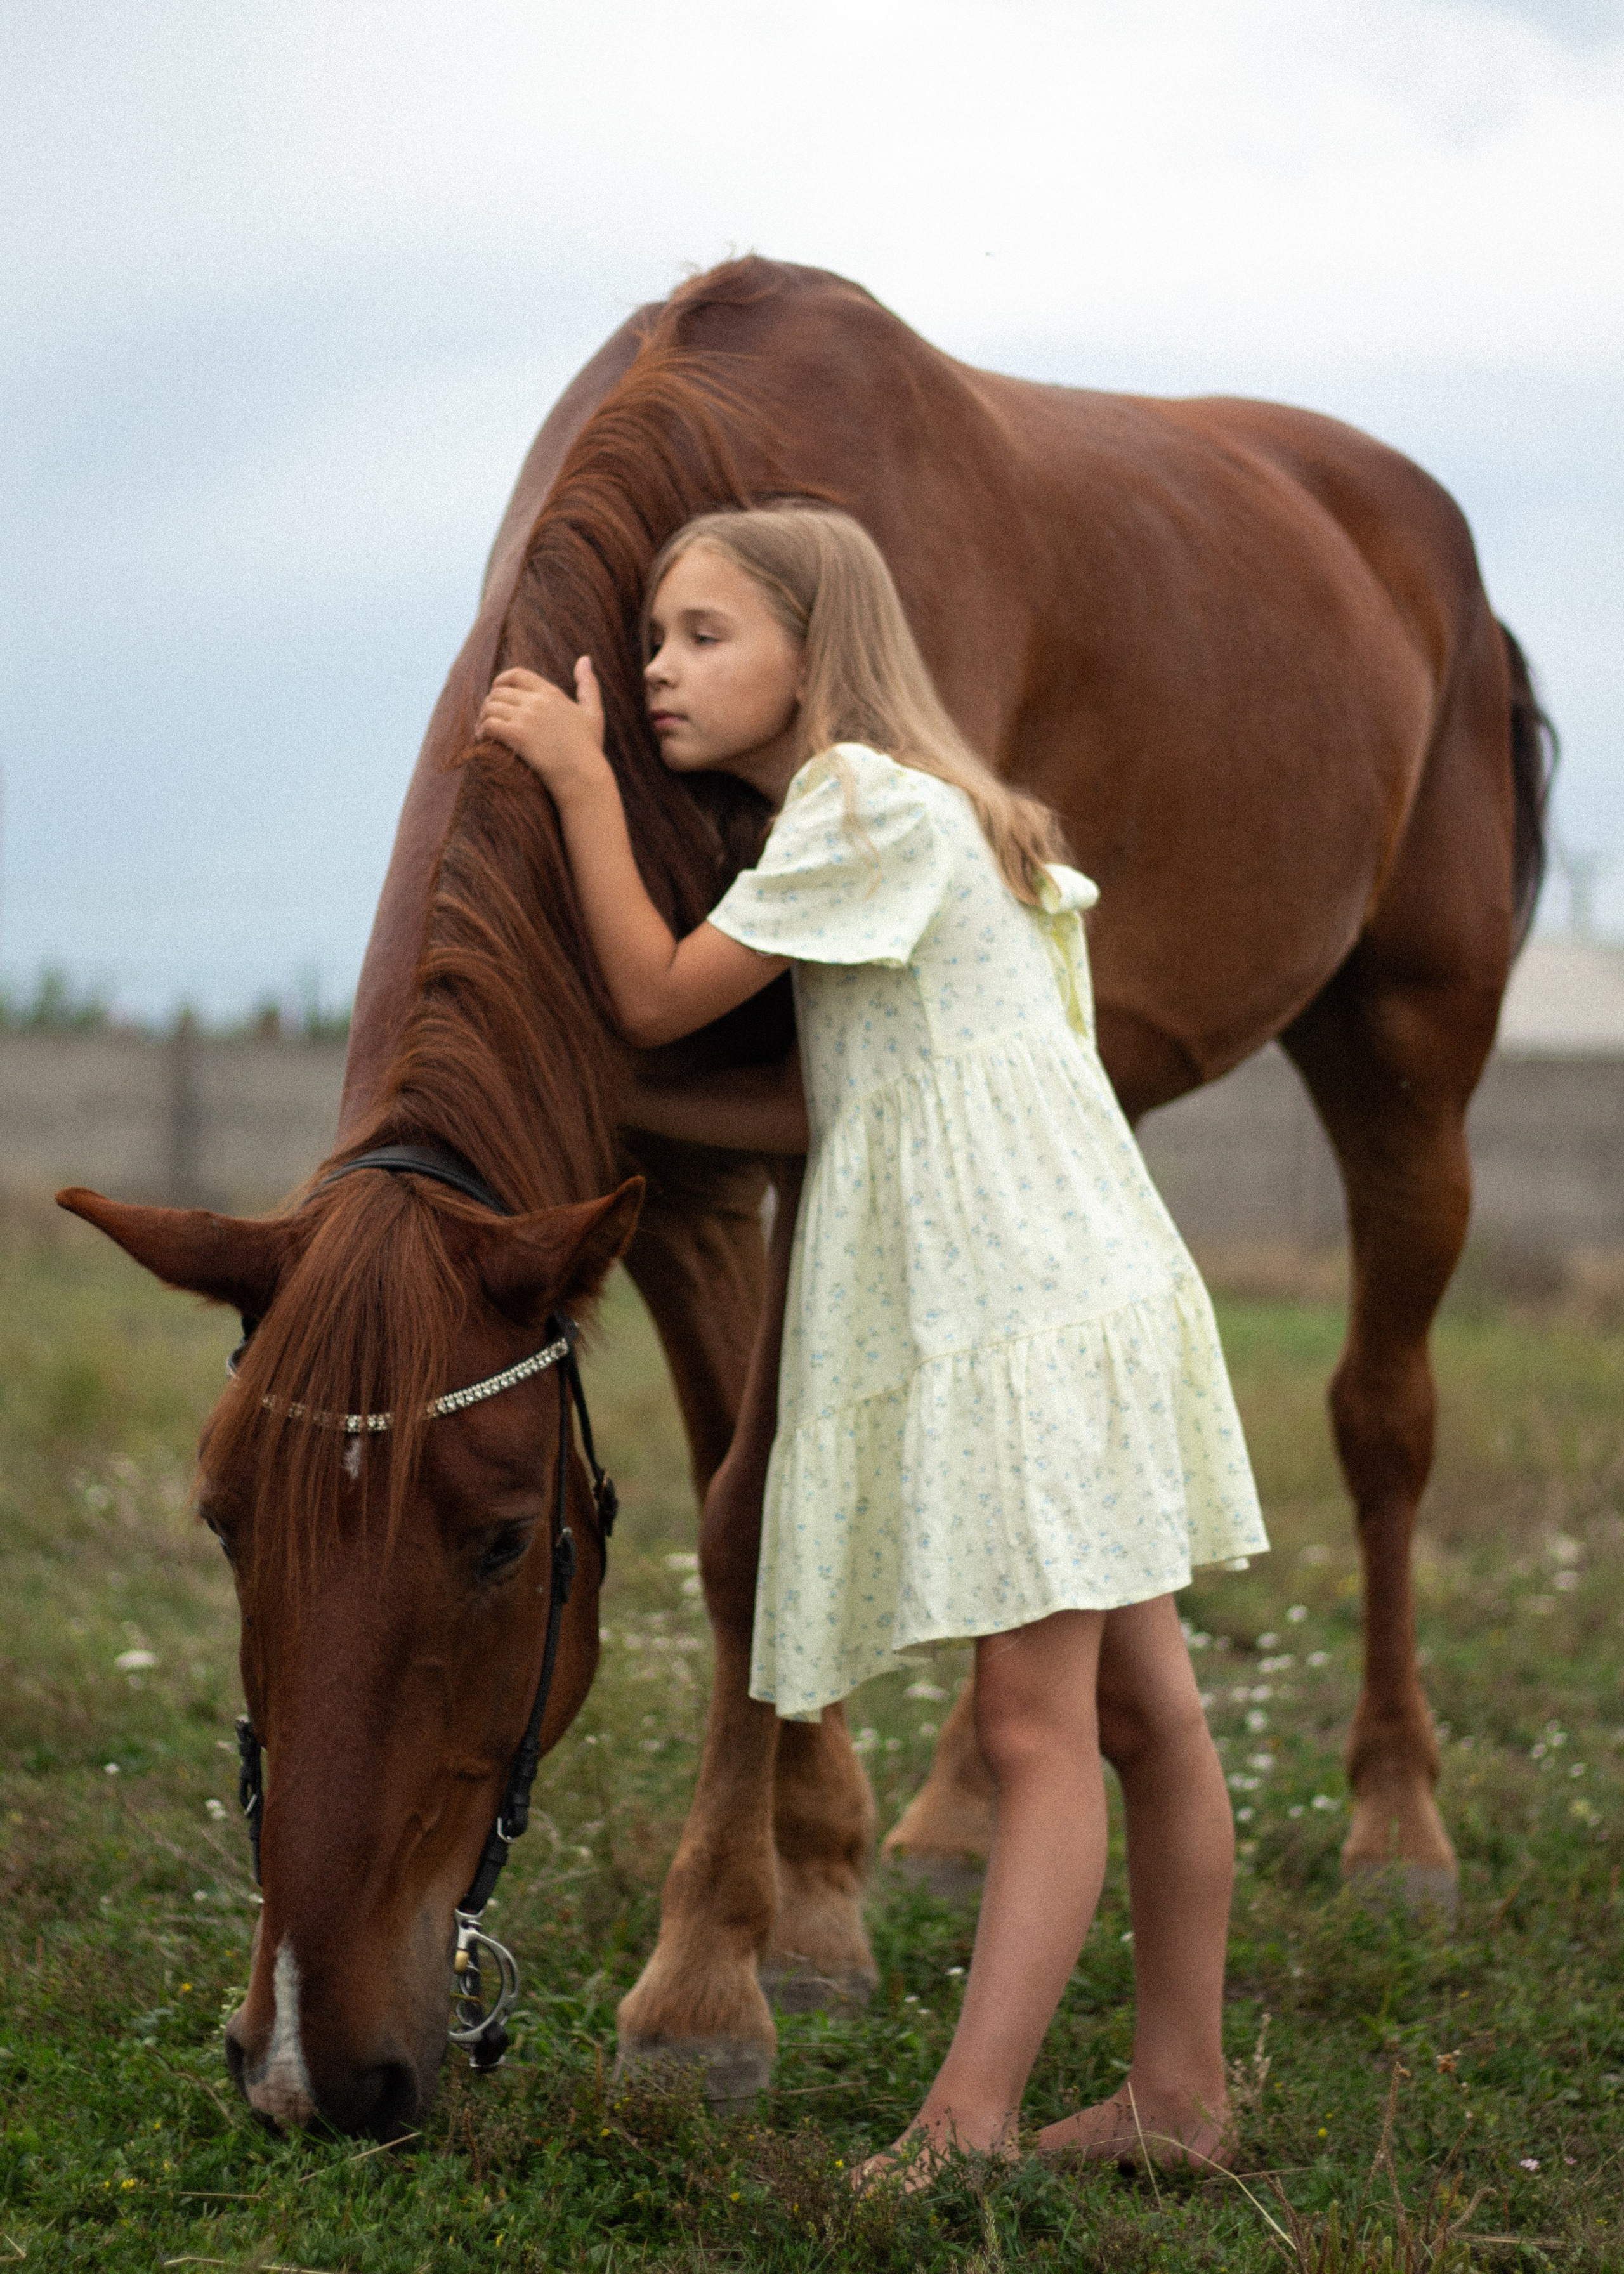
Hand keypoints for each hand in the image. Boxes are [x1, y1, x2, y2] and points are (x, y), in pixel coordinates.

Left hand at [477, 659, 608, 801]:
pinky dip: (482, 730)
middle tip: (488, 717)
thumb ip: (588, 684)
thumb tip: (585, 659)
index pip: (517, 674)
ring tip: (483, 729)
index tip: (497, 691)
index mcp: (551, 693)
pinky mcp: (518, 736)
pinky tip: (483, 739)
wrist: (582, 775)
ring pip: (490, 707)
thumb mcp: (593, 712)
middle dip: (490, 702)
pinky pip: (489, 724)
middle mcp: (537, 701)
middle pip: (499, 691)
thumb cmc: (589, 748)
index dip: (501, 680)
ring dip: (483, 717)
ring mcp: (527, 718)